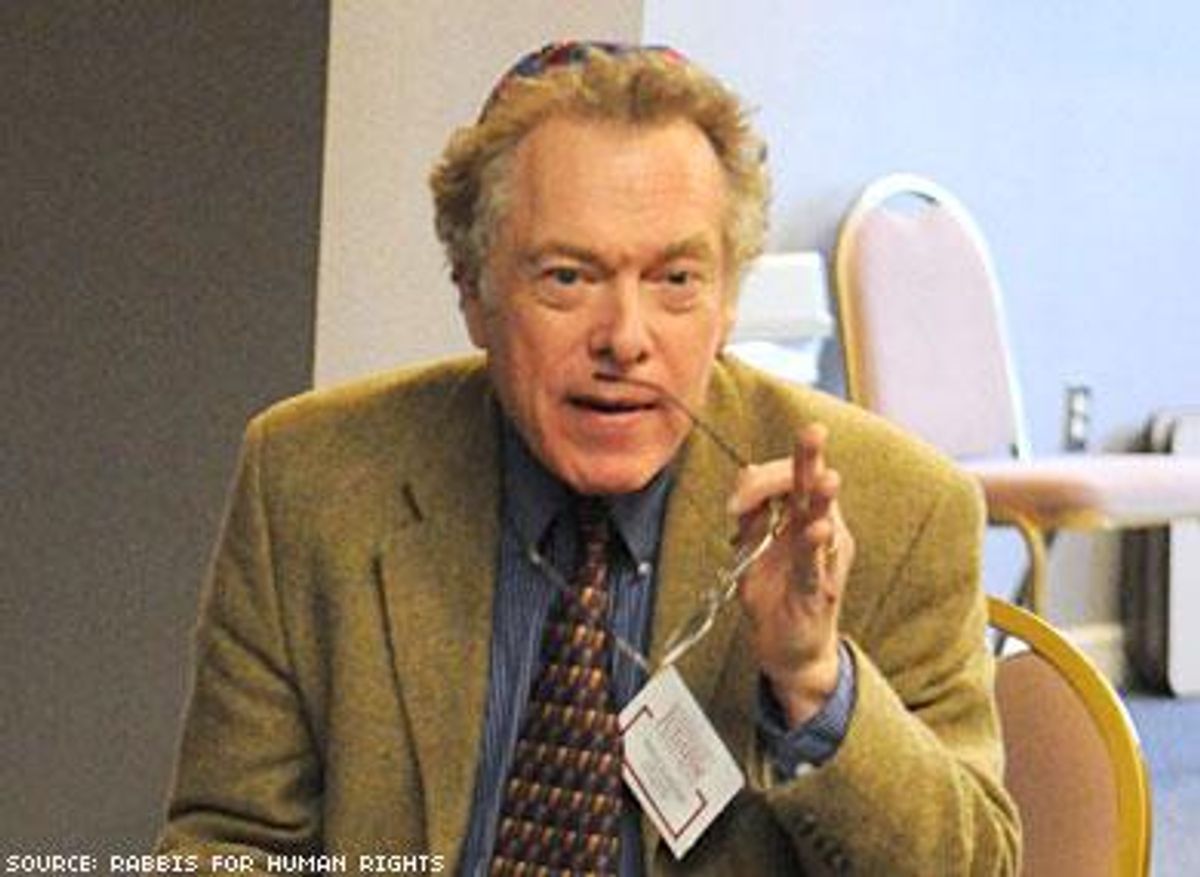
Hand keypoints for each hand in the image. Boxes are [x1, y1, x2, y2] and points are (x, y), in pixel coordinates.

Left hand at [727, 423, 854, 726]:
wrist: (789, 650)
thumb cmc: (776, 595)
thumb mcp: (752, 549)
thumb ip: (751, 514)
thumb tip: (747, 470)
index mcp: (802, 518)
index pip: (790, 480)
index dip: (763, 479)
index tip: (737, 503)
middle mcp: (821, 533)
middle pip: (814, 489)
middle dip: (811, 459)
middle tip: (813, 432)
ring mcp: (823, 561)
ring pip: (823, 522)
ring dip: (822, 499)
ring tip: (827, 477)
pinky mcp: (818, 592)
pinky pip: (816, 566)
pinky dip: (814, 547)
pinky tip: (818, 530)